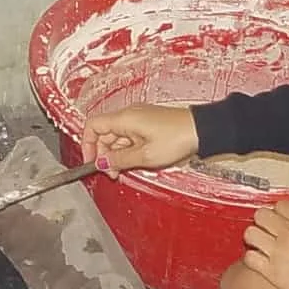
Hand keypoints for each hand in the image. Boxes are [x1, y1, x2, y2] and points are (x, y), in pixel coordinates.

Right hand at [80, 104, 198, 174]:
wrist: (201, 130)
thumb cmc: (177, 138)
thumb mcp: (144, 156)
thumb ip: (119, 160)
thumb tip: (102, 163)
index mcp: (124, 119)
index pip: (92, 126)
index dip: (87, 145)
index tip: (92, 162)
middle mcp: (129, 115)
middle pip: (104, 134)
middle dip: (104, 155)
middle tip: (112, 173)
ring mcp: (139, 118)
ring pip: (117, 137)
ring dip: (117, 155)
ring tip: (126, 170)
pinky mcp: (148, 123)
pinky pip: (129, 136)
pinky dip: (128, 150)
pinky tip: (136, 161)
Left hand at [242, 200, 288, 288]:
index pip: (281, 205)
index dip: (280, 213)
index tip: (281, 220)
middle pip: (261, 215)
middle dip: (264, 222)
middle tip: (268, 232)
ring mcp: (278, 250)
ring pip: (250, 233)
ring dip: (254, 239)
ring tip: (261, 246)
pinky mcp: (271, 271)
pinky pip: (248, 257)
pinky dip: (252, 259)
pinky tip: (260, 263)